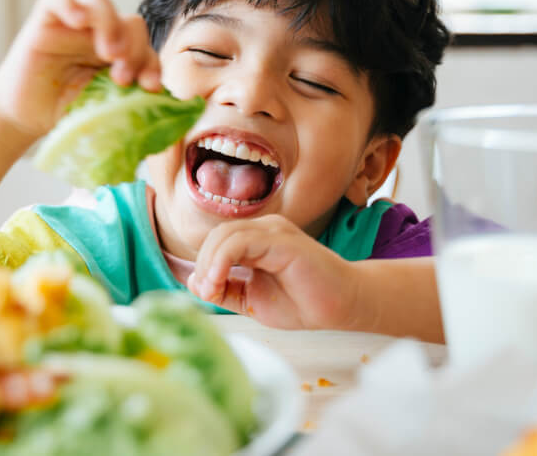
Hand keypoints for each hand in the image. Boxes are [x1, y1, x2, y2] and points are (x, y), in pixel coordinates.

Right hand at [0, 0, 161, 138]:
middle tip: (123, 77)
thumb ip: (130, 105)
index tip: (149, 86)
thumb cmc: (64, 113)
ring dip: (110, 25)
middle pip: (130, 22)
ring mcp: (72, 25)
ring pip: (100, 2)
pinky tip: (77, 20)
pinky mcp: (44, 21)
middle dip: (135, 48)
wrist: (23, 117)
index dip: (152, 63)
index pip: (145, 47)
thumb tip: (167, 112)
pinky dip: (69, 3)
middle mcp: (99, 34)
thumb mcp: (103, 111)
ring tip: (109, 53)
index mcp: (120, 54)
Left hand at [187, 215, 361, 329]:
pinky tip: (220, 280)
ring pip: (225, 234)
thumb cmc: (302, 303)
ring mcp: (274, 230)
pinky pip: (241, 241)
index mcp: (256, 239)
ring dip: (210, 263)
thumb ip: (225, 290)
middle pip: (217, 235)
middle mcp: (264, 229)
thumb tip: (193, 282)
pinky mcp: (282, 240)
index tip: (204, 293)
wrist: (343, 307)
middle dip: (203, 264)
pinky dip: (222, 259)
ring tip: (212, 289)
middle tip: (206, 292)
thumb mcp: (251, 300)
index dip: (203, 265)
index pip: (217, 241)